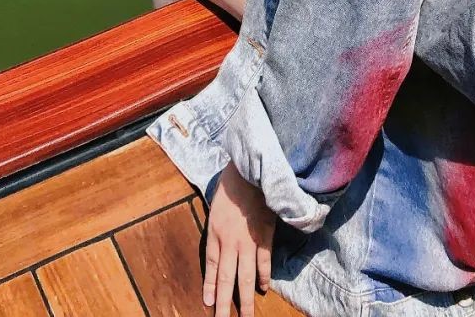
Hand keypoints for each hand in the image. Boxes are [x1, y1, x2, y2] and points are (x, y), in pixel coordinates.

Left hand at [203, 161, 274, 316]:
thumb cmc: (230, 185)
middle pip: (227, 279)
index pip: (212, 267)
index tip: (209, 304)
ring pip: (245, 278)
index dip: (211, 287)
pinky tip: (262, 288)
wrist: (250, 170)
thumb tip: (219, 245)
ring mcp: (249, 241)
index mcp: (215, 233)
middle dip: (224, 304)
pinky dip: (264, 277)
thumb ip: (217, 228)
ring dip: (245, 300)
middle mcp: (230, 242)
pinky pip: (264, 262)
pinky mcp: (265, 236)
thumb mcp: (215, 207)